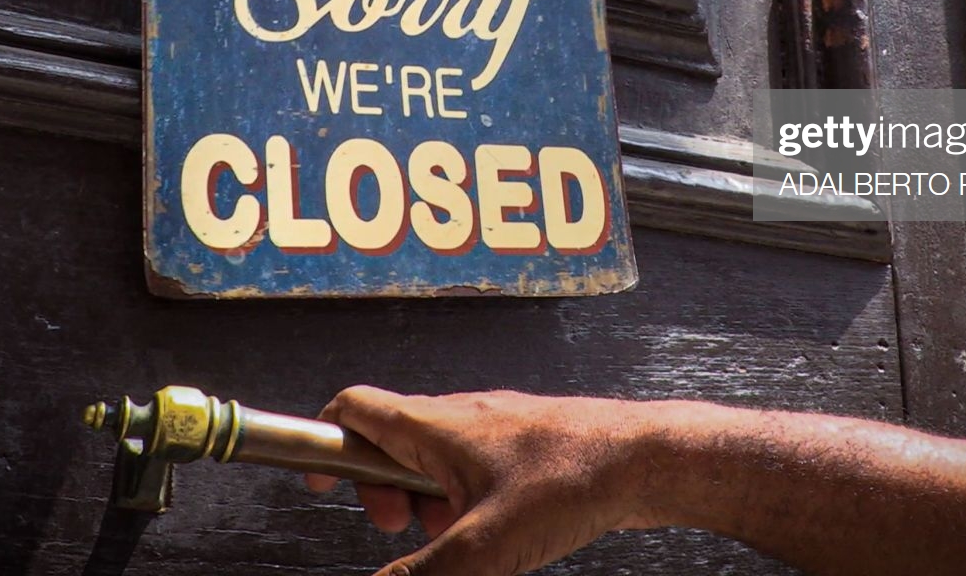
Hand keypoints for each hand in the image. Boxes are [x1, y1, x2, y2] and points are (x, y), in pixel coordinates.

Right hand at [304, 387, 656, 575]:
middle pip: (389, 439)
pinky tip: (491, 530)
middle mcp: (461, 415)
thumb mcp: (485, 546)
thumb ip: (422, 574)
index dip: (324, 440)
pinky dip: (462, 497)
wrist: (647, 459)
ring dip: (425, 498)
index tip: (318, 480)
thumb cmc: (575, 480)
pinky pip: (470, 465)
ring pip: (432, 456)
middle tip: (399, 529)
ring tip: (451, 535)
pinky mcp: (523, 445)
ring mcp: (494, 427)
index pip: (354, 407)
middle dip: (381, 489)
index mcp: (437, 424)